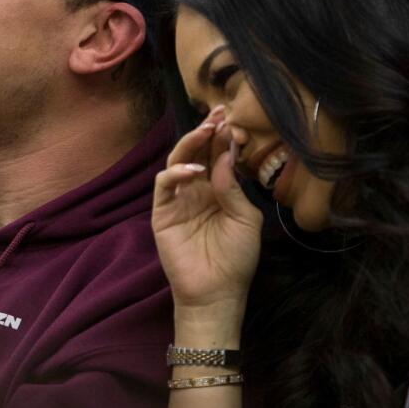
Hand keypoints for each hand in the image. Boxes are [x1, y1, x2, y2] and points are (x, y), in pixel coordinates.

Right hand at [152, 112, 262, 326]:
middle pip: (197, 152)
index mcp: (219, 190)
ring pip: (177, 161)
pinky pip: (163, 185)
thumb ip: (233, 187)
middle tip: (218, 115)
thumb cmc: (236, 258)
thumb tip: (225, 154)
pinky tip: (193, 169)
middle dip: (206, 131)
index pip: (218, 156)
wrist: (217, 292)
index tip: (232, 120)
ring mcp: (179, 200)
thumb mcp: (245, 219)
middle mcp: (197, 190)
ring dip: (190, 143)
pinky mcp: (163, 212)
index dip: (223, 138)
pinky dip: (175, 172)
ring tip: (206, 131)